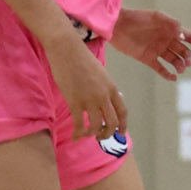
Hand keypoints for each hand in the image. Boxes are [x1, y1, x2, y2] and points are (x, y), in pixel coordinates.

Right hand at [46, 30, 128, 144]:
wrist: (67, 51)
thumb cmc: (82, 60)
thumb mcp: (101, 74)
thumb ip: (105, 89)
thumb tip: (105, 102)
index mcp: (112, 88)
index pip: (123, 112)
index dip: (123, 125)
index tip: (121, 133)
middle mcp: (104, 96)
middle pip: (112, 122)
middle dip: (108, 133)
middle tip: (101, 137)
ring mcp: (90, 100)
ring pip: (96, 126)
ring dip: (93, 134)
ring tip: (88, 135)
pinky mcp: (75, 102)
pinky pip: (79, 124)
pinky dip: (78, 134)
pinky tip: (75, 138)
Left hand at [111, 8, 190, 82]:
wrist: (117, 25)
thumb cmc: (137, 17)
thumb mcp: (155, 17)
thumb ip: (170, 23)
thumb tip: (183, 33)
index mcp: (170, 29)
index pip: (189, 37)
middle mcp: (166, 40)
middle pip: (183, 51)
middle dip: (188, 57)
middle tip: (188, 62)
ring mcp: (157, 50)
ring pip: (174, 60)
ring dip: (180, 65)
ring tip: (180, 69)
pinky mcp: (147, 58)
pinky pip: (160, 68)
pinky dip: (167, 74)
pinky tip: (173, 77)